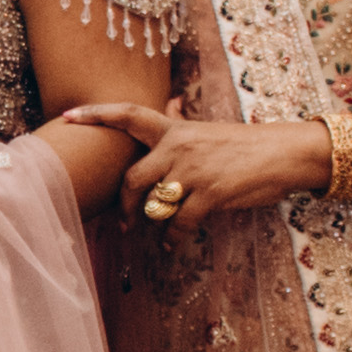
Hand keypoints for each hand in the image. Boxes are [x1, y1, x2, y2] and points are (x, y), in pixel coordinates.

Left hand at [59, 101, 318, 229]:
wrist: (283, 153)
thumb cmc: (245, 146)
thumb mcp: (206, 132)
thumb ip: (180, 130)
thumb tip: (169, 107)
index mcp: (175, 129)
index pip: (128, 114)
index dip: (96, 115)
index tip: (68, 117)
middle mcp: (178, 146)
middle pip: (131, 177)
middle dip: (123, 204)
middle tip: (123, 221)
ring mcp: (193, 170)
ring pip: (153, 204)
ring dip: (153, 223)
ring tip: (159, 234)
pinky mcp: (210, 194)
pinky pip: (178, 223)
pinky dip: (173, 238)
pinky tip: (174, 243)